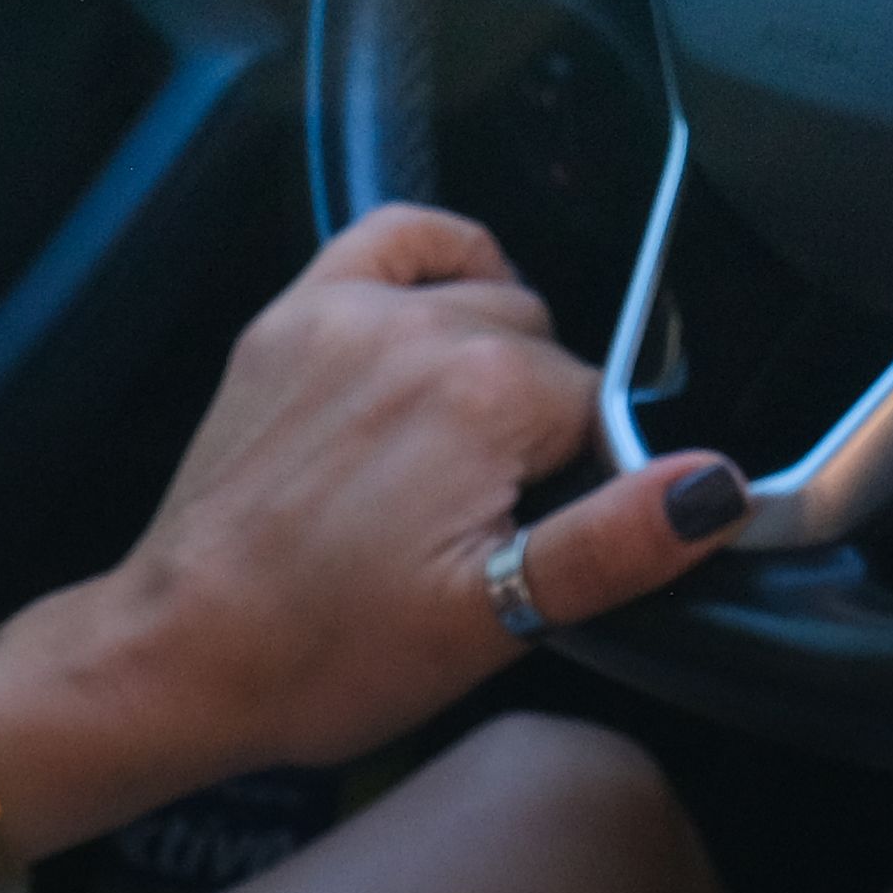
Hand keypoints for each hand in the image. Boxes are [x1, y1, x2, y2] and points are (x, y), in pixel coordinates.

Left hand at [0, 203, 742, 851]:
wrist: (175, 655)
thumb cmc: (325, 654)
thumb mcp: (489, 625)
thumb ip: (611, 544)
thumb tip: (717, 487)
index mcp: (484, 396)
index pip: (597, 410)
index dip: (581, 482)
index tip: (528, 542)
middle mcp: (420, 327)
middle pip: (544, 351)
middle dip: (534, 425)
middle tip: (483, 518)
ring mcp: (346, 312)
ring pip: (484, 301)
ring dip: (490, 358)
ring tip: (451, 455)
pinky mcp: (291, 316)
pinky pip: (397, 237)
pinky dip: (439, 256)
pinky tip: (446, 302)